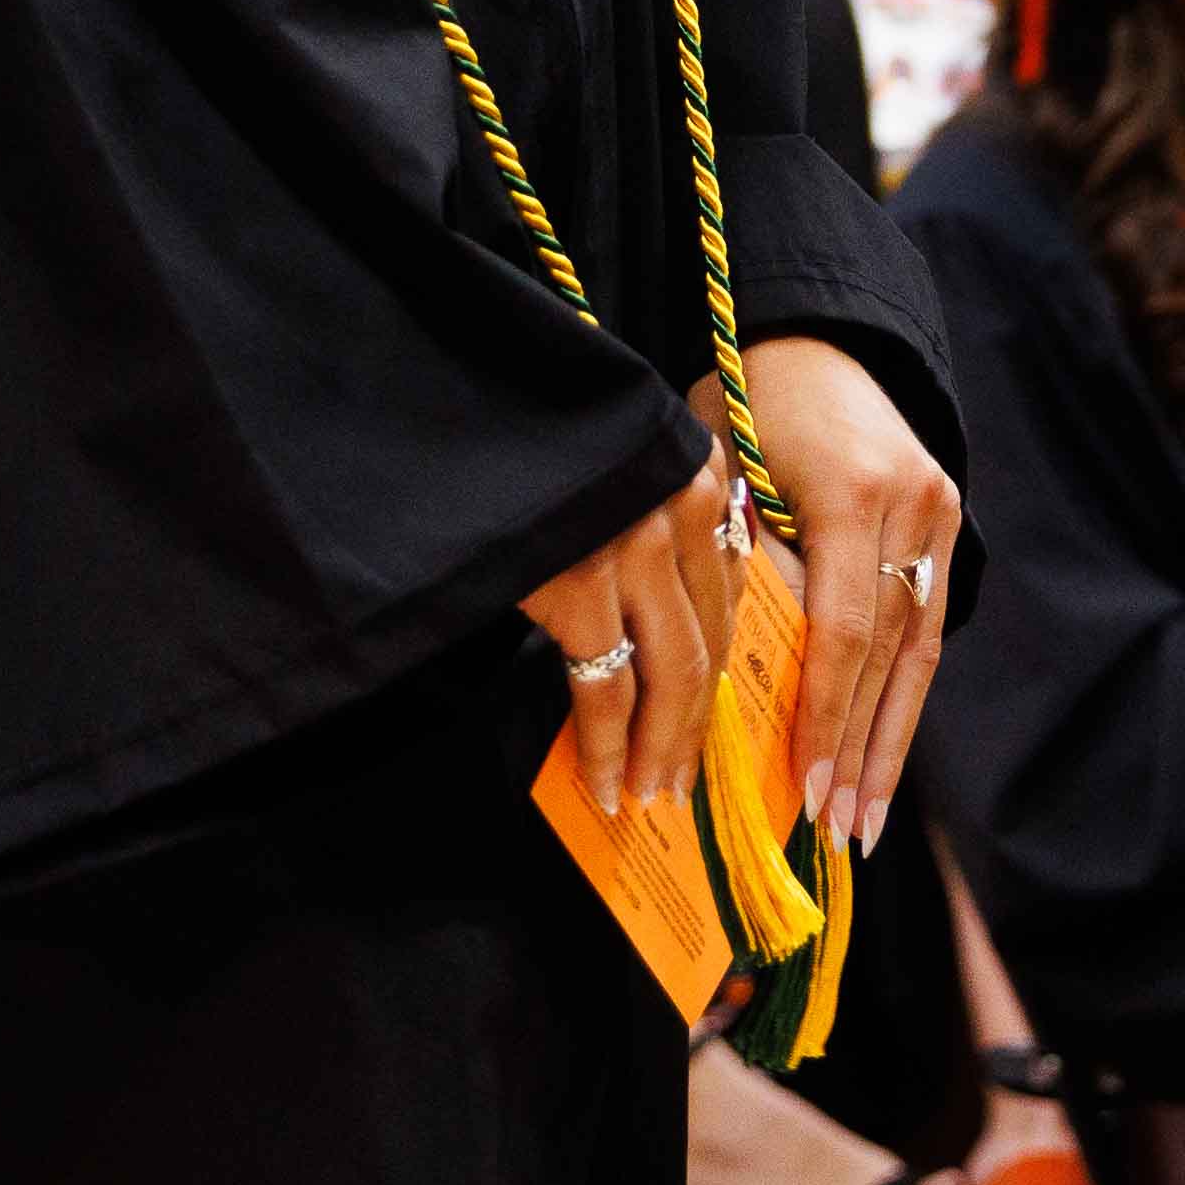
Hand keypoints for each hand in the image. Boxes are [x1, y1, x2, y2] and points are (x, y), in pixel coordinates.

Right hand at [523, 435, 736, 821]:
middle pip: (708, 643)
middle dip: (693, 725)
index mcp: (698, 472)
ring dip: (661, 748)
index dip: (718, 667)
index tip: (704, 717)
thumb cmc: (533, 434)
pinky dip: (609, 746)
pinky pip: (608, 688)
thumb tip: (663, 620)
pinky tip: (604, 780)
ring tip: (645, 791)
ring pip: (672, 677)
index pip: (727, 592)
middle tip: (678, 780)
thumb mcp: (617, 459)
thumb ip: (655, 519)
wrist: (457, 393)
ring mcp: (637, 546)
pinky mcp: (582, 582)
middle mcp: (682, 507)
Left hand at [710, 336, 960, 859]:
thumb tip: (725, 681)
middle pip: (887, 653)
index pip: (842, 630)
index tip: (805, 788)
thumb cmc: (746, 398)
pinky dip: (903, 695)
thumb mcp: (722, 468)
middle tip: (837, 831)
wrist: (816, 330)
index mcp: (852, 490)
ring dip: (890, 741)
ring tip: (866, 821)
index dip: (824, 716)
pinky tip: (884, 754)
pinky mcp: (948, 517)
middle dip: (860, 749)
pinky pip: (926, 623)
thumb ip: (736, 562)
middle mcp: (911, 502)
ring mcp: (938, 509)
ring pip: (919, 650)